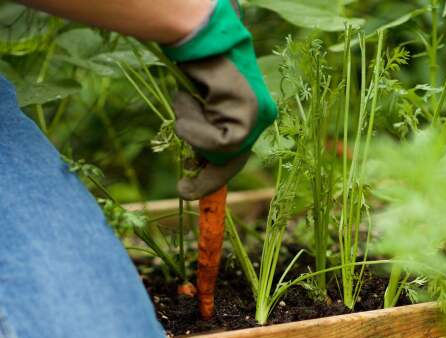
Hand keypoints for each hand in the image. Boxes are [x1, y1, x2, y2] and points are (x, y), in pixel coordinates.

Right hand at [163, 0, 276, 199]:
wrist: (200, 38)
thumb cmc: (197, 67)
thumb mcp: (203, 107)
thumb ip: (207, 132)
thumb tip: (198, 164)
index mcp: (254, 113)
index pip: (236, 153)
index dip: (213, 176)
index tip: (193, 191)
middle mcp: (261, 116)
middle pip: (232, 160)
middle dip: (206, 177)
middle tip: (184, 190)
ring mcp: (257, 115)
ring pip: (221, 152)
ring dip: (192, 133)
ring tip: (184, 103)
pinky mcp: (248, 115)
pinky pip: (216, 142)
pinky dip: (194, 127)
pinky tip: (188, 100)